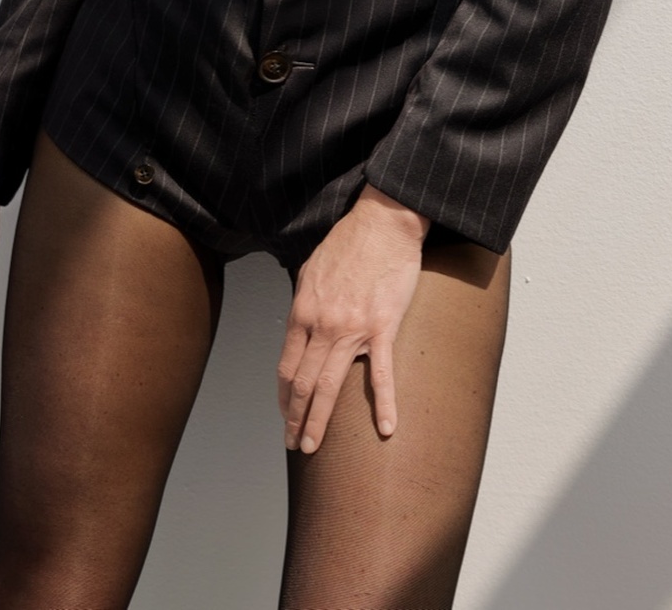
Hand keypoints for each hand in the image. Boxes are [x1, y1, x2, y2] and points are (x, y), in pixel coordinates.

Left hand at [278, 183, 428, 453]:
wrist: (383, 224)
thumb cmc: (347, 243)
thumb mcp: (310, 270)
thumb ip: (304, 303)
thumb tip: (300, 328)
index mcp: (303, 312)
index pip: (287, 367)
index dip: (284, 396)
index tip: (285, 415)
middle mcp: (323, 326)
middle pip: (303, 383)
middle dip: (295, 418)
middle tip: (294, 444)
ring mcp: (353, 329)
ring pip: (330, 385)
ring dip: (319, 420)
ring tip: (312, 446)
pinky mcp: (383, 327)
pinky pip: (382, 373)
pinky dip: (384, 404)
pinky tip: (386, 429)